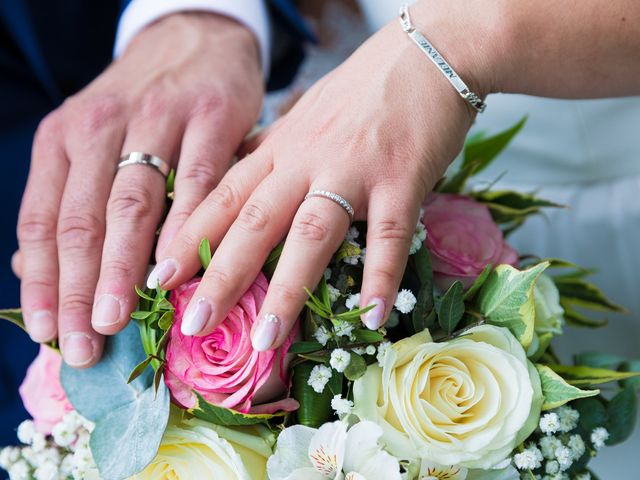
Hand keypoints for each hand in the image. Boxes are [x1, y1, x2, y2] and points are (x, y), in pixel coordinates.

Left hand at [16, 12, 262, 366]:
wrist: (195, 38)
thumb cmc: (144, 106)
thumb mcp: (93, 141)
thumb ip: (69, 203)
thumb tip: (31, 270)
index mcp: (63, 138)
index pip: (44, 220)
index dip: (43, 280)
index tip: (47, 333)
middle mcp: (99, 125)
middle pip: (83, 219)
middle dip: (78, 287)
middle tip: (84, 342)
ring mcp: (156, 118)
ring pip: (132, 203)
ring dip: (121, 267)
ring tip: (117, 318)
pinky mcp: (210, 116)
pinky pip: (196, 180)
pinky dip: (185, 227)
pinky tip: (178, 268)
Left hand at [149, 2, 498, 349]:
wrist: (424, 53)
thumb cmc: (362, 90)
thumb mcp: (303, 116)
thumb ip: (273, 150)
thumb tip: (240, 177)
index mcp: (279, 147)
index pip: (222, 196)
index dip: (188, 239)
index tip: (158, 280)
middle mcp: (305, 160)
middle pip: (253, 221)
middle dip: (220, 275)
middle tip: (194, 324)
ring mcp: (352, 170)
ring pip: (310, 233)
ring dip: (287, 289)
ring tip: (266, 341)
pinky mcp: (401, 178)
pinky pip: (388, 233)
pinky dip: (380, 278)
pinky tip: (370, 318)